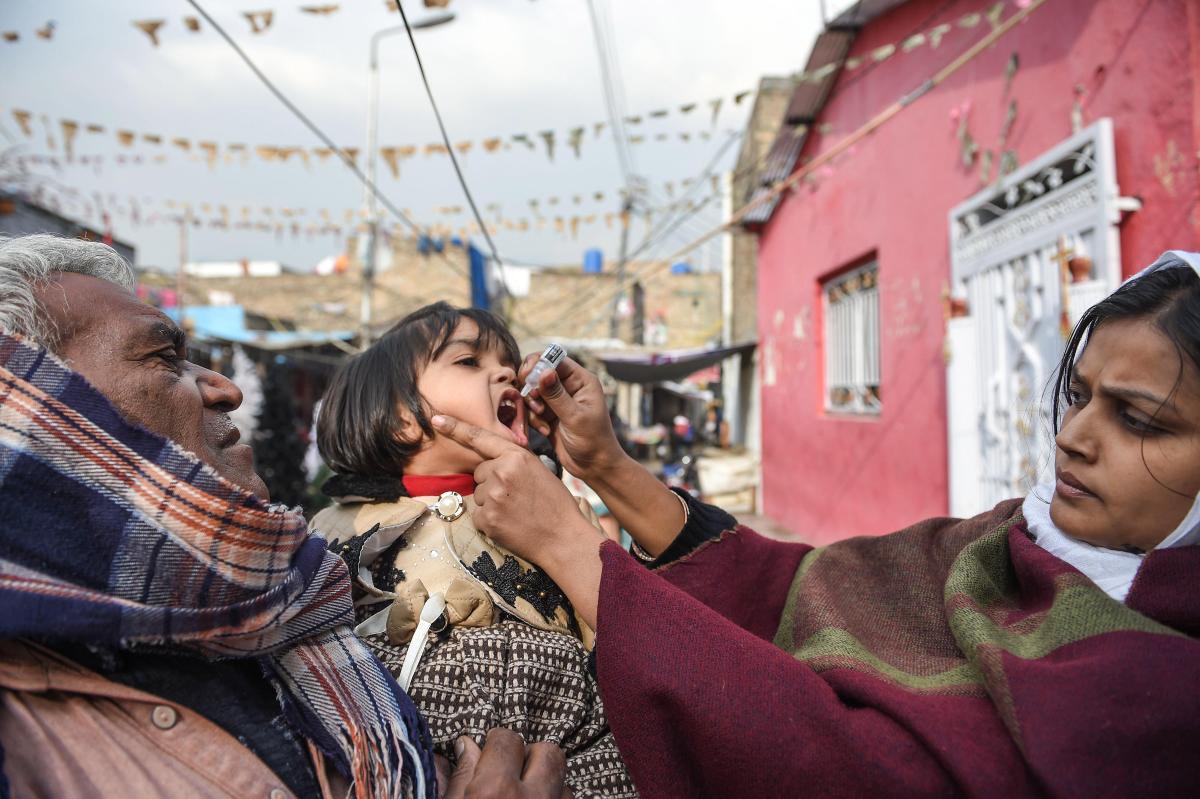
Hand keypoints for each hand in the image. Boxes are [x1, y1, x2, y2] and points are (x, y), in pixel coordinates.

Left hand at [431, 414, 602, 566]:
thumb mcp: (538, 470)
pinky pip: (478, 515)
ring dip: (491, 502)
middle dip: (492, 482)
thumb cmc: (555, 504)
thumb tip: (490, 463)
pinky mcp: (487, 519)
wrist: (563, 538)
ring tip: (516, 511)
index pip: (481, 438)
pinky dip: (490, 521)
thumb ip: (513, 461)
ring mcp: (493, 497)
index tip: (436, 420)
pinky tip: (509, 523)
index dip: (456, 428)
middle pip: (480, 472)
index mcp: (516, 456)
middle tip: (516, 496)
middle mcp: (502, 472)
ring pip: (479, 494)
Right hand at [440, 730, 571, 798]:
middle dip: (532, 756)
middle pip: (548, 753)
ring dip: (547, 784)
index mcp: (496, 792)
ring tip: (525, 796)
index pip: (507, 740)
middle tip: (511, 772)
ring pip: (565, 782)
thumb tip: (464, 745)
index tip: (488, 751)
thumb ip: (458, 780)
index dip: (495, 743)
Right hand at [520, 355, 625, 480]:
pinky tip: (544, 431)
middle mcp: (569, 387)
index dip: (538, 364)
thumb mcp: (575, 417)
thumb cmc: (593, 441)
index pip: (555, 360)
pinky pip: (531, 409)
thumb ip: (557, 395)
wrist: (594, 467)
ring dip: (532, 405)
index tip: (527, 376)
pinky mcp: (548, 415)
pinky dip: (533, 418)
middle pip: (539, 373)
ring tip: (542, 418)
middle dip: (532, 387)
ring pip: (532, 392)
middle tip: (533, 400)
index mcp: (581, 381)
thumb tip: (544, 371)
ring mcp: (558, 401)